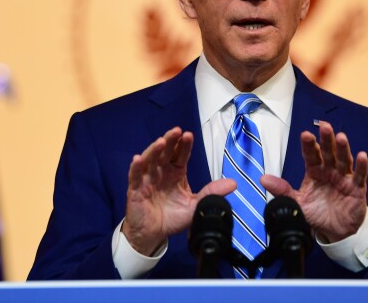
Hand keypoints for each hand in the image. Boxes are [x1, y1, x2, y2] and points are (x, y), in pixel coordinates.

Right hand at [122, 127, 235, 255]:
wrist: (154, 235)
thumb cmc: (173, 217)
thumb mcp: (195, 205)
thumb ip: (211, 193)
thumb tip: (233, 183)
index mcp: (176, 173)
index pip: (180, 155)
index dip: (184, 146)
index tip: (189, 135)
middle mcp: (161, 172)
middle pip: (165, 152)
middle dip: (170, 141)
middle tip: (176, 131)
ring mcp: (147, 179)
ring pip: (150, 160)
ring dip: (154, 150)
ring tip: (161, 142)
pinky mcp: (135, 189)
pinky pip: (134, 176)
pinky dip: (135, 167)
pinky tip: (137, 159)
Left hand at [261, 122, 367, 242]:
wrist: (333, 231)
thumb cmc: (316, 213)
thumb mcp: (297, 202)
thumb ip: (282, 190)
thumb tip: (263, 179)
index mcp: (314, 171)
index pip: (311, 155)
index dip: (309, 145)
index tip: (305, 135)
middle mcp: (329, 171)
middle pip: (328, 153)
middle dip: (327, 140)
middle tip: (325, 127)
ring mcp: (343, 178)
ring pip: (344, 160)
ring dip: (343, 149)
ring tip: (341, 137)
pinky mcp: (356, 189)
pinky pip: (359, 176)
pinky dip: (362, 166)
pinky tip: (363, 156)